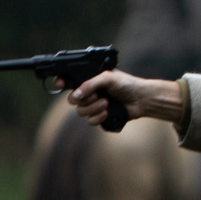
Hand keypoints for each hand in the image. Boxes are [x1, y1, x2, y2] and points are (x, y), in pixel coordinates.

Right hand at [67, 70, 185, 127]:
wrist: (141, 99)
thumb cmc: (127, 84)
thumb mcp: (107, 78)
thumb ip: (89, 84)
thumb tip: (75, 95)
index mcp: (89, 80)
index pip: (69, 80)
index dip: (61, 83)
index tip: (60, 84)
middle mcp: (89, 93)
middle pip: (72, 100)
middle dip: (84, 99)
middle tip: (96, 95)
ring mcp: (94, 105)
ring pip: (80, 112)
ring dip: (93, 108)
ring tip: (106, 103)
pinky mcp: (100, 117)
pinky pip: (90, 121)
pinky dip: (98, 117)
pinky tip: (108, 111)